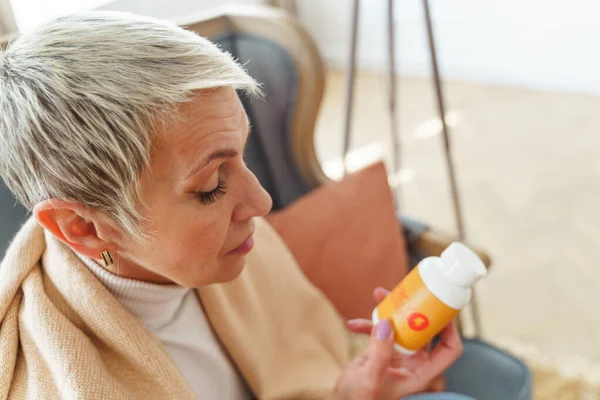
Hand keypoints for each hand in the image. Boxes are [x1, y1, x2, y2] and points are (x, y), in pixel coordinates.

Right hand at [334, 288, 461, 398]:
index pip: (448, 350)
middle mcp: (413, 362)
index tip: (439, 309)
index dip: (449, 329)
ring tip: (377, 295)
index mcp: (421, 372)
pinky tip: (352, 325)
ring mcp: (397, 355)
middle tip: (405, 293)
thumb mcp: (370, 378)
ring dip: (389, 310)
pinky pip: (379, 330)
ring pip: (401, 325)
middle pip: (424, 330)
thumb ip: (379, 352)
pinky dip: (367, 325)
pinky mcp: (381, 350)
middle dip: (415, 309)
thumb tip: (385, 323)